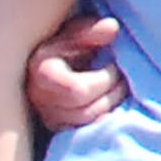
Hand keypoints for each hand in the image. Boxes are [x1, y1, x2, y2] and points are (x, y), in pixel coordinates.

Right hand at [26, 14, 126, 131]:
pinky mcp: (60, 130)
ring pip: (89, 122)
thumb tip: (111, 27)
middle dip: (111, 91)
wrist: (54, 64)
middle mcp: (40, 99)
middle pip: (86, 109)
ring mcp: (49, 118)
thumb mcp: (76, 32)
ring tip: (118, 86)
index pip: (77, 90)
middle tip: (120, 75)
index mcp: (42, 72)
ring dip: (111, 104)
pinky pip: (88, 132)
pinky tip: (110, 100)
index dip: (103, 79)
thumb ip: (91, 30)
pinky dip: (105, 118)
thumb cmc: (67, 46)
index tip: (111, 63)